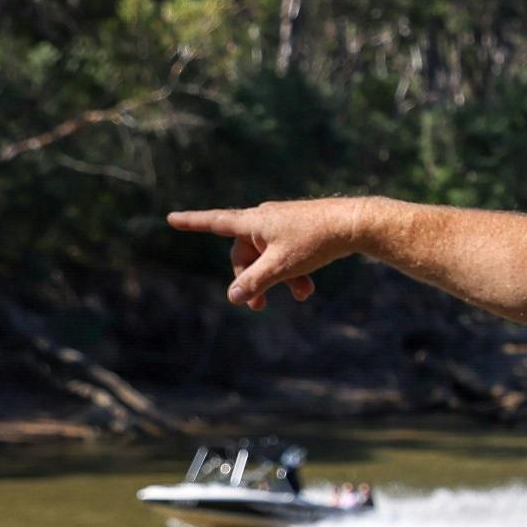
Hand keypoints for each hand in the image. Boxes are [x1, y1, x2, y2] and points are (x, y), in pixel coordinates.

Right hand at [171, 199, 363, 307]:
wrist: (355, 224)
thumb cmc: (315, 240)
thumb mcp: (281, 266)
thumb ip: (255, 282)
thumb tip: (233, 296)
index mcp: (253, 222)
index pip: (214, 222)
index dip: (192, 223)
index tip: (171, 218)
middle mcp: (263, 219)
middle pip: (245, 254)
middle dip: (252, 280)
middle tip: (258, 307)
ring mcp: (282, 224)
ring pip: (268, 257)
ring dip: (278, 280)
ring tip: (301, 296)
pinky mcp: (300, 230)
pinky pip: (286, 254)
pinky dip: (292, 271)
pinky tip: (308, 288)